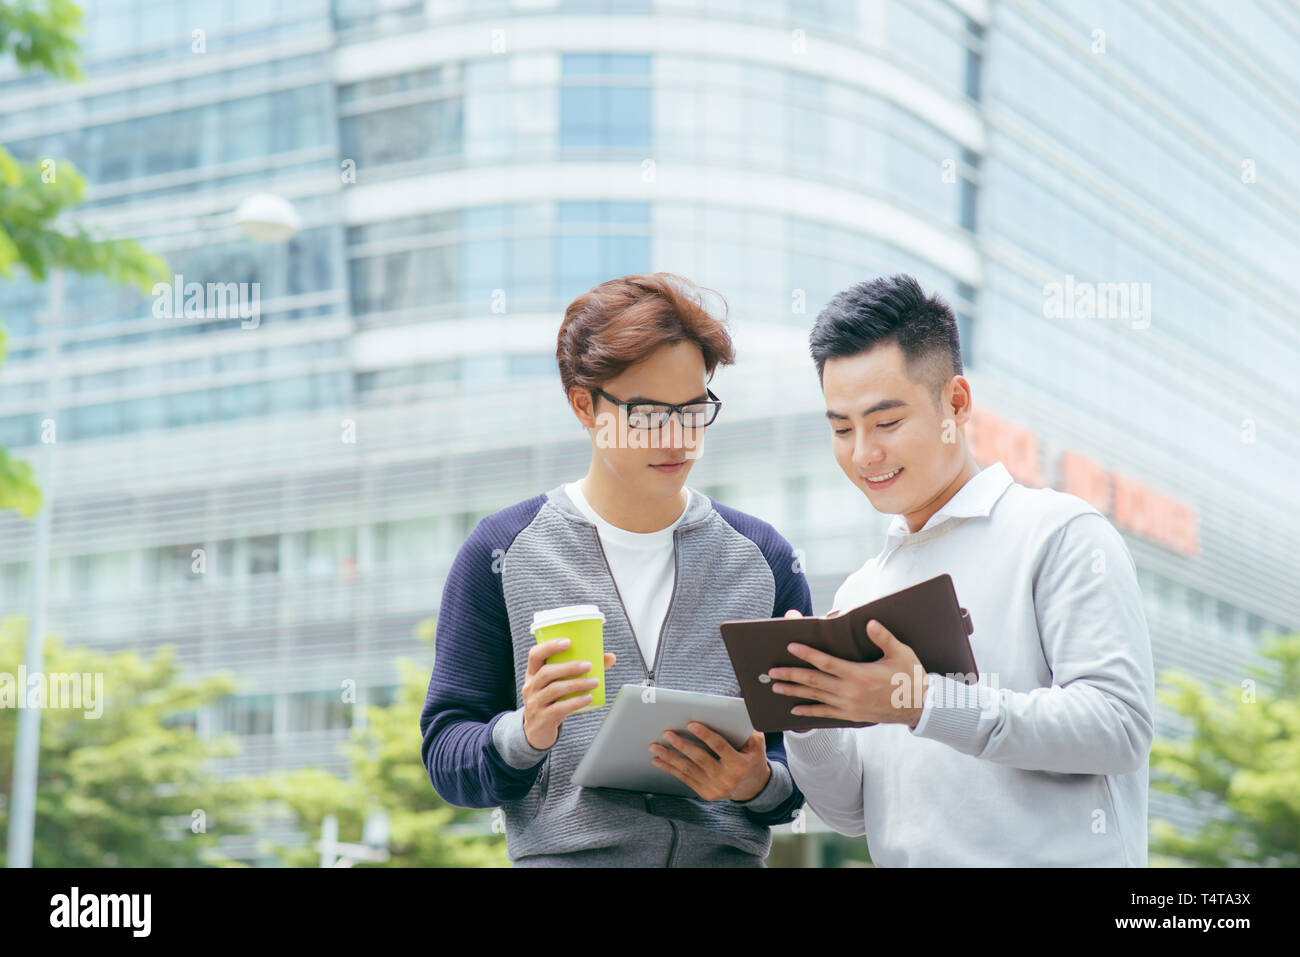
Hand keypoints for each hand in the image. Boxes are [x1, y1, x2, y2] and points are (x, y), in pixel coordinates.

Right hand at [521, 639, 616, 749]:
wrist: (537, 731)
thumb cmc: (552, 700)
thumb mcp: (559, 684)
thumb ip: (581, 670)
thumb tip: (610, 657)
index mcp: (533, 673)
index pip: (535, 654)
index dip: (550, 646)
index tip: (569, 642)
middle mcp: (531, 686)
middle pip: (547, 672)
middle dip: (569, 667)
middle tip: (589, 665)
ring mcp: (534, 703)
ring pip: (554, 690)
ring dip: (577, 684)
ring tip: (594, 682)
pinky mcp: (542, 718)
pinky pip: (559, 708)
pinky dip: (575, 702)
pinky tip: (588, 698)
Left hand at [649, 724, 770, 801]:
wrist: (753, 787)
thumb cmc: (752, 759)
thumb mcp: (757, 744)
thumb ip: (748, 730)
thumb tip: (734, 712)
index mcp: (739, 765)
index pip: (719, 747)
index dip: (705, 735)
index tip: (691, 724)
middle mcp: (727, 778)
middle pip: (700, 759)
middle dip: (681, 745)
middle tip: (667, 733)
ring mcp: (715, 788)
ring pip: (689, 770)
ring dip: (670, 758)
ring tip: (655, 747)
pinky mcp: (706, 793)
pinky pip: (685, 779)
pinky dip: (670, 769)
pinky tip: (658, 761)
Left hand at [766, 619, 929, 726]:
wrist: (920, 707)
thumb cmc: (910, 676)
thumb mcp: (900, 653)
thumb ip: (883, 637)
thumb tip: (869, 622)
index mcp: (859, 674)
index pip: (826, 662)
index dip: (807, 654)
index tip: (791, 646)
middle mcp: (850, 691)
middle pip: (814, 681)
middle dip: (791, 674)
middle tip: (771, 670)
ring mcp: (849, 705)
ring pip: (815, 697)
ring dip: (794, 691)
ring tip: (776, 686)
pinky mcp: (851, 715)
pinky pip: (825, 714)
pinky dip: (809, 712)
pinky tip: (795, 710)